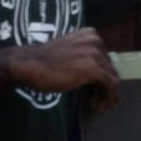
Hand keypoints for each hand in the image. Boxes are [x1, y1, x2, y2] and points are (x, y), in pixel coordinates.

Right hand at [4, 28, 119, 111]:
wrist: (28, 65)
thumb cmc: (44, 62)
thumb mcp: (69, 52)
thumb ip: (84, 57)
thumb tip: (99, 74)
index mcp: (90, 34)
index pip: (105, 58)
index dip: (103, 75)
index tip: (96, 89)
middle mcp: (96, 41)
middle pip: (110, 68)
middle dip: (105, 87)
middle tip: (96, 100)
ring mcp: (95, 54)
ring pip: (112, 77)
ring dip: (107, 95)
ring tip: (99, 106)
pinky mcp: (93, 69)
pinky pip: (110, 85)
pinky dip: (108, 97)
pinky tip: (98, 106)